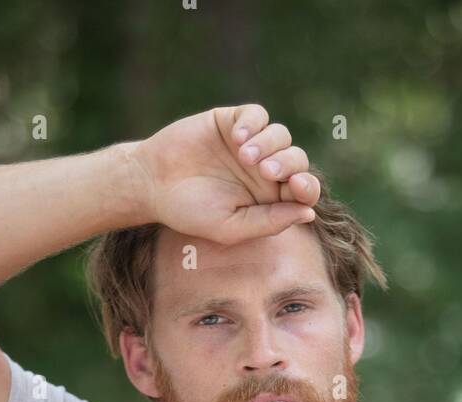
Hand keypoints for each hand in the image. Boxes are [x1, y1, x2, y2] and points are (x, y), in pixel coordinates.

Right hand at [124, 103, 319, 243]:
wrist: (152, 184)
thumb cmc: (191, 213)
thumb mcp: (230, 227)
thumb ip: (269, 221)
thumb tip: (308, 212)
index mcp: (271, 199)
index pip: (303, 190)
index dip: (307, 187)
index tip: (297, 186)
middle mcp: (266, 171)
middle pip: (297, 159)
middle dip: (288, 164)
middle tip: (265, 172)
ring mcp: (251, 144)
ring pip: (280, 135)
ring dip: (269, 144)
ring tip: (245, 157)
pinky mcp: (232, 121)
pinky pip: (257, 114)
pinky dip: (252, 123)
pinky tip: (236, 138)